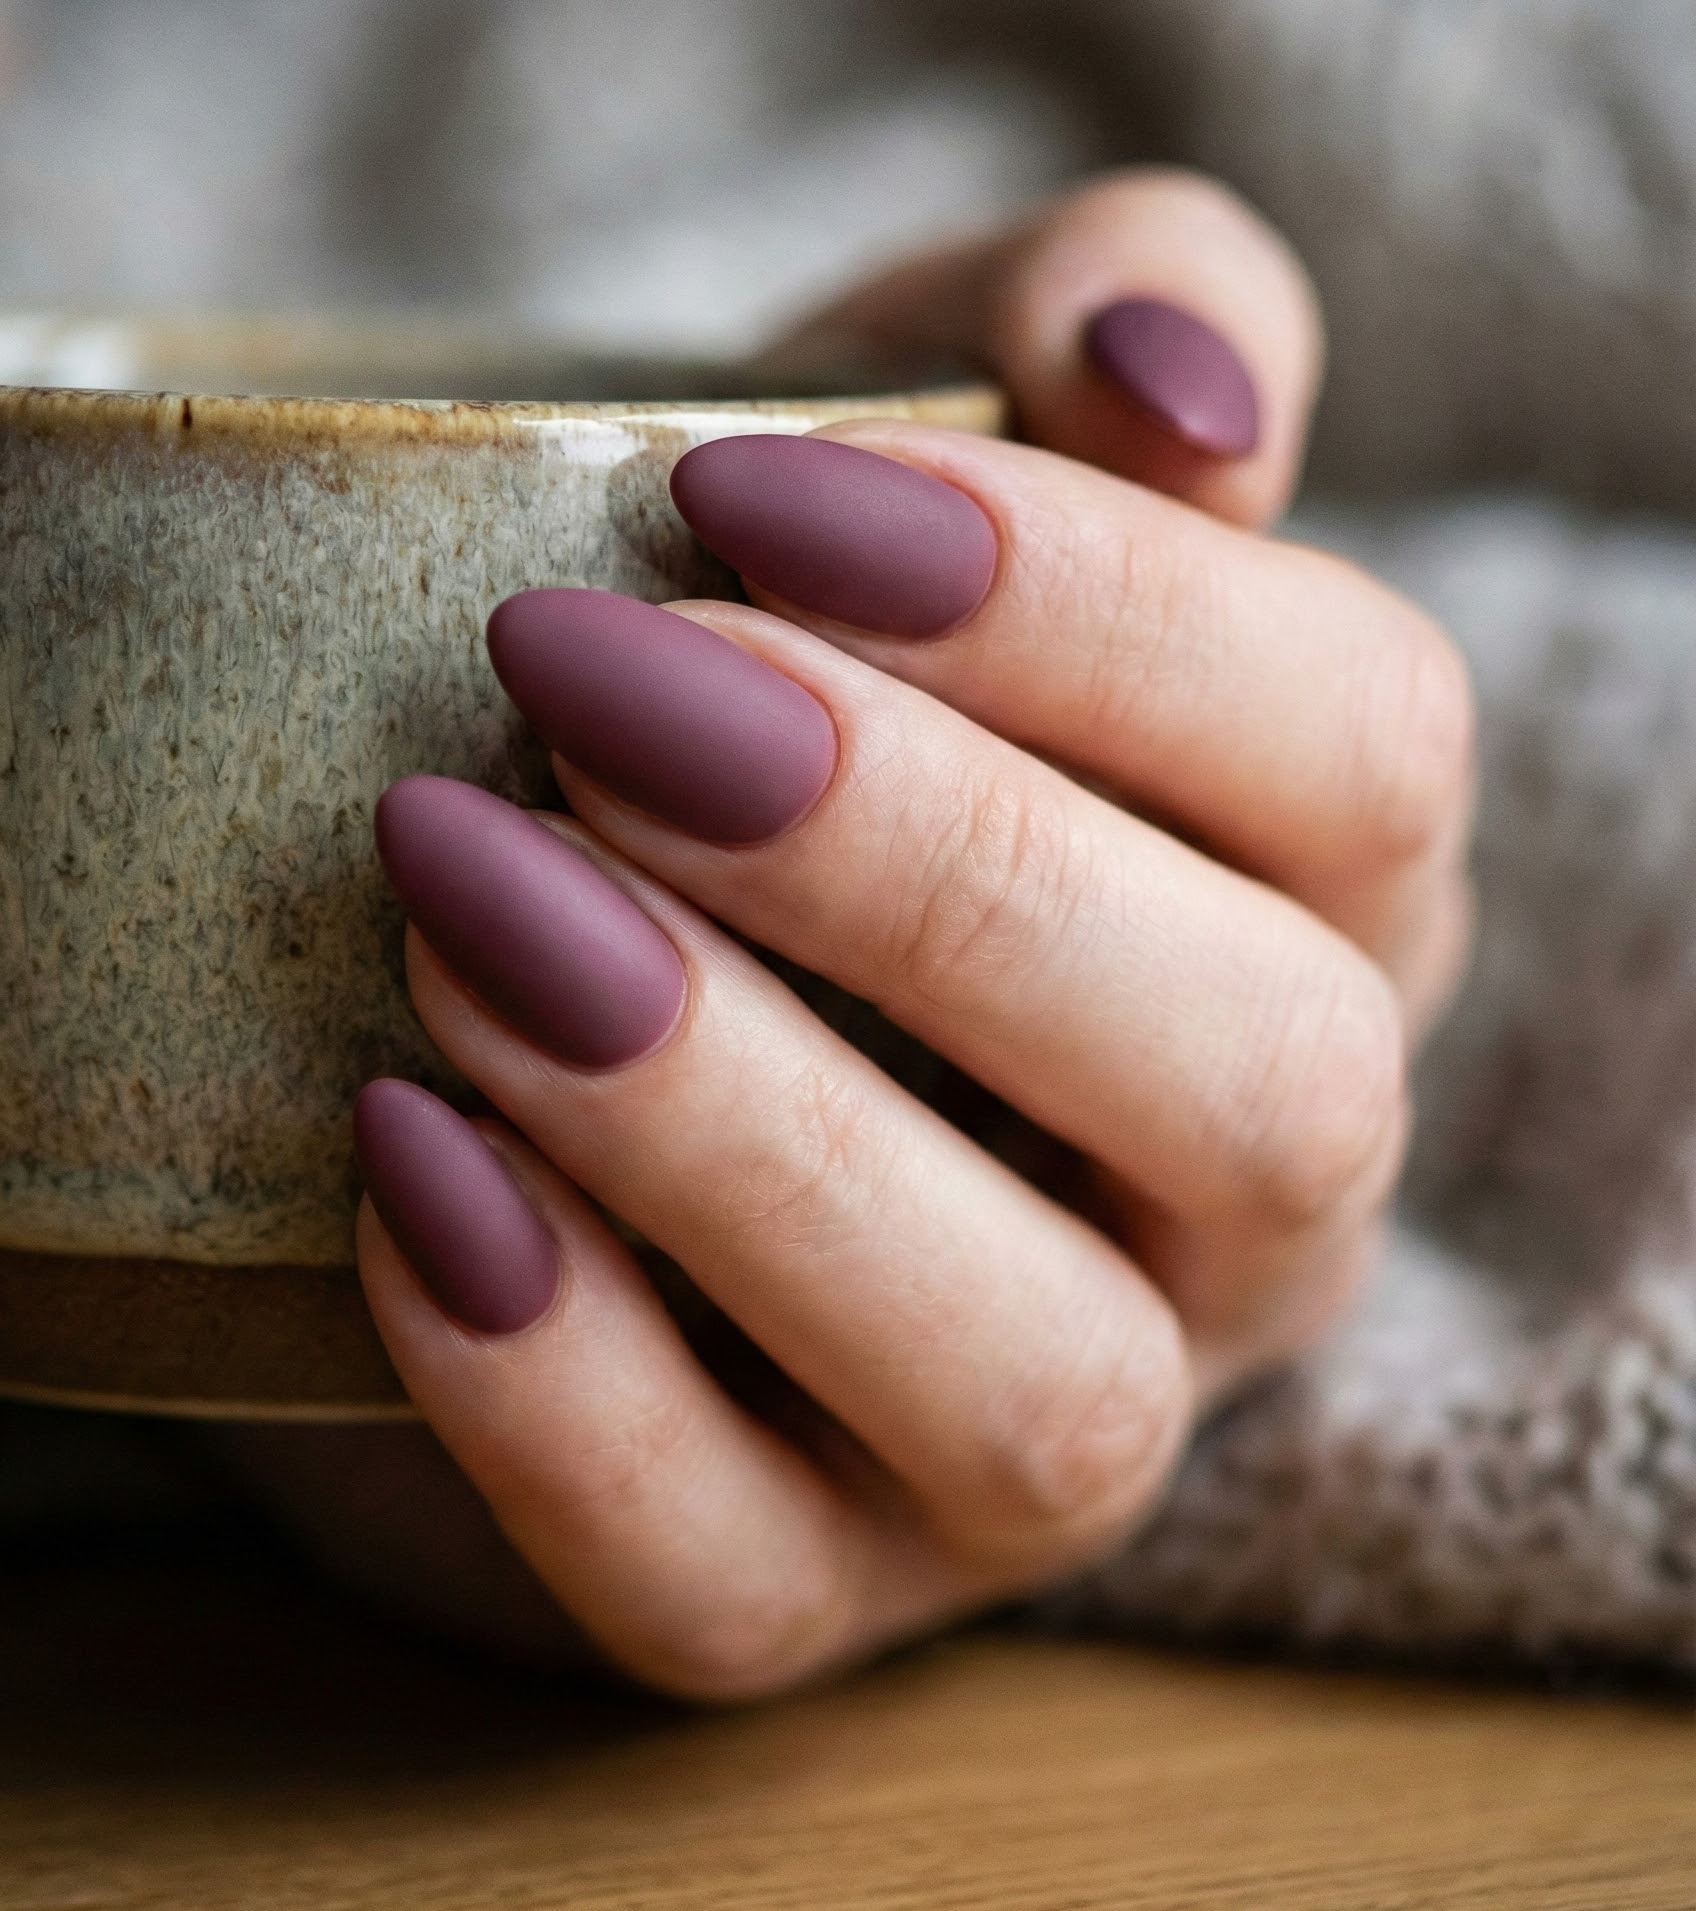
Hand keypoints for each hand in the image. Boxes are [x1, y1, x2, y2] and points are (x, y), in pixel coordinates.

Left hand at [326, 174, 1476, 1696]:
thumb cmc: (776, 652)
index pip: (1366, 757)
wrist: (558, 913)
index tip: (742, 486)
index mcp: (1331, 896)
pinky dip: (557, 1381)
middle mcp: (1253, 1197)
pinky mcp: (804, 1585)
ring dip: (746, 1133)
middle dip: (924, 867)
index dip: (1086, 607)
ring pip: (1033, 1384)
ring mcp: (1051, 1427)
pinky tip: (404, 1153)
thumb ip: (1104, 325)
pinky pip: (735, 1574)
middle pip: (1258, 1085)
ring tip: (477, 911)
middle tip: (597, 684)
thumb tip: (1185, 382)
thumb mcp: (924, 438)